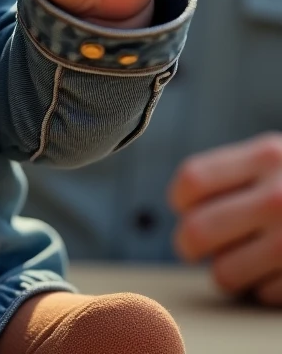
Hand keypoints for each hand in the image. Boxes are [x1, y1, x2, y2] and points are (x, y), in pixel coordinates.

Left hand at [170, 134, 281, 303]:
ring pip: (225, 272)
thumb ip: (236, 171)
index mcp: (267, 157)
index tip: (185, 209)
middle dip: (189, 245)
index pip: (192, 180)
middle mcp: (280, 197)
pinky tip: (276, 271)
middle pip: (197, 231)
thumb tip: (183, 204)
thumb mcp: (278, 156)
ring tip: (240, 260)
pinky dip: (263, 289)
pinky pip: (263, 294)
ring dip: (226, 271)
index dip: (180, 200)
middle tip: (195, 247)